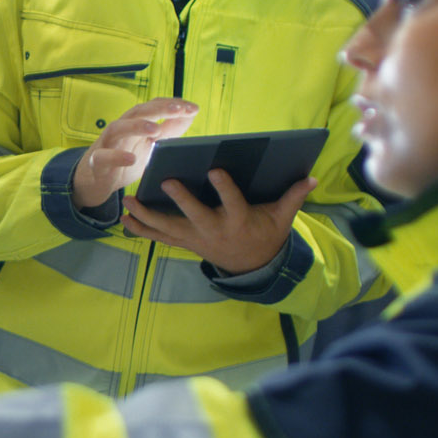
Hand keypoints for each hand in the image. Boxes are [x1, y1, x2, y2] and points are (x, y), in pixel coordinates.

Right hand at [71, 98, 198, 209]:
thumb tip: (190, 113)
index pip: (154, 106)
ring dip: (136, 126)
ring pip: (118, 128)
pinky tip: (131, 159)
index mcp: (135, 122)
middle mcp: (121, 128)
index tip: (193, 108)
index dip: (172, 104)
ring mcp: (107, 144)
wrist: (96, 181)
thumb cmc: (125, 158)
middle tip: (179, 109)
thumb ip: (169, 129)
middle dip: (159, 108)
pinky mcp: (97, 162)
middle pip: (138, 112)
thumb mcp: (151, 144)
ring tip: (155, 129)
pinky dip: (117, 157)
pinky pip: (104, 157)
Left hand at [121, 171, 317, 275]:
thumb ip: (293, 197)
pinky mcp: (186, 244)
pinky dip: (142, 229)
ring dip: (148, 217)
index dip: (224, 187)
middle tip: (166, 181)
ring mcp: (197, 239)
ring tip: (129, 202)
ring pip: (170, 230)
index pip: (232, 203)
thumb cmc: (266, 235)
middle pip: (195, 217)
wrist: (252, 267)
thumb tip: (312, 178)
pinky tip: (124, 218)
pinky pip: (161, 238)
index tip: (215, 169)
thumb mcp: (282, 219)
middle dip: (181, 201)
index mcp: (239, 221)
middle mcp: (215, 231)